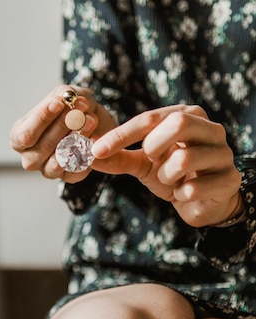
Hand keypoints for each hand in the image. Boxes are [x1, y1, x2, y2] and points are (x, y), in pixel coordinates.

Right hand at [10, 86, 115, 183]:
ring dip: (77, 138)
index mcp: (20, 138)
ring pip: (61, 159)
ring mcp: (48, 170)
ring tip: (91, 120)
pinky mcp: (68, 177)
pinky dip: (87, 153)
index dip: (41, 118)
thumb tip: (67, 97)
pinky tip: (95, 138)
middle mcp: (30, 158)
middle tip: (82, 108)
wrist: (91, 123)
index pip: (26, 134)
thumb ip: (64, 94)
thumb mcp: (66, 94)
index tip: (59, 102)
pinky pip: (76, 169)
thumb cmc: (70, 108)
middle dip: (64, 125)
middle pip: (44, 146)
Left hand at [91, 105, 243, 227]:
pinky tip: (185, 194)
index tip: (96, 150)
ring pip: (185, 159)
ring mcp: (223, 153)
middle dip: (153, 146)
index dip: (121, 135)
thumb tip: (89, 154)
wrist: (203, 203)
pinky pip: (194, 188)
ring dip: (166, 176)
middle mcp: (210, 129)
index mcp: (188, 115)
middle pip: (178, 122)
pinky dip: (180, 195)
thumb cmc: (173, 176)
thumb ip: (118, 158)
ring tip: (171, 181)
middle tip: (150, 160)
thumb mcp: (143, 164)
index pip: (151, 118)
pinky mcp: (230, 180)